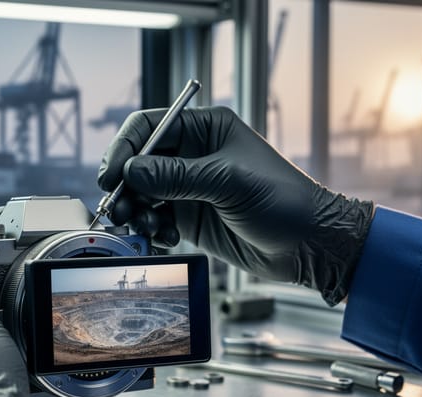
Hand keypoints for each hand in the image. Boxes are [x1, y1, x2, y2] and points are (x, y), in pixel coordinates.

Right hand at [98, 106, 374, 304]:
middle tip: (118, 208)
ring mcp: (190, 188)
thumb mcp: (228, 182)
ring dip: (136, 210)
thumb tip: (131, 171)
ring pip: (144, 194)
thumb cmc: (282, 201)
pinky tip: (164, 238)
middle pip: (140, 162)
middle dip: (126, 185)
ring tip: (144, 226)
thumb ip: (177, 177)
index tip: (113, 174)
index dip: (126, 147)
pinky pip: (156, 219)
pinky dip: (152, 229)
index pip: (149, 126)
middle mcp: (194, 155)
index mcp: (205, 129)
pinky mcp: (191, 218)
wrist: (309, 245)